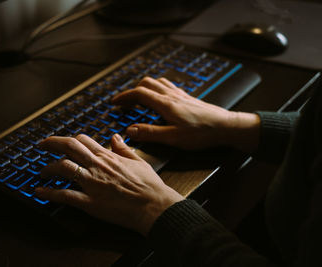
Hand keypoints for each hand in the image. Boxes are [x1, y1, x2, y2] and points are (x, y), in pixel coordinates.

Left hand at [35, 134, 183, 235]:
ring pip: (63, 168)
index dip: (69, 139)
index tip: (62, 142)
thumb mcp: (138, 161)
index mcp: (108, 157)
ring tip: (42, 171)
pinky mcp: (90, 202)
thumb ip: (124, 148)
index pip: (83, 140)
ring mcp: (92, 183)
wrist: (154, 206)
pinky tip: (40, 191)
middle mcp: (97, 166)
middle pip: (69, 147)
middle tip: (41, 145)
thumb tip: (115, 137)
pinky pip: (65, 195)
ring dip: (49, 168)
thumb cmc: (149, 185)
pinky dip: (50, 192)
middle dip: (51, 144)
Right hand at [112, 77, 260, 152]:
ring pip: (157, 82)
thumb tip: (130, 130)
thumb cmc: (202, 133)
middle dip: (132, 91)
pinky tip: (160, 97)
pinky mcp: (187, 97)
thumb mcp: (173, 138)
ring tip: (139, 99)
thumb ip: (150, 133)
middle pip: (146, 83)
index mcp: (165, 104)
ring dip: (144, 87)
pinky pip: (168, 86)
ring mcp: (180, 94)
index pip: (138, 94)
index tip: (114, 103)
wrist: (226, 127)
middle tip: (125, 102)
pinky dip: (157, 88)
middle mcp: (171, 96)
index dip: (124, 97)